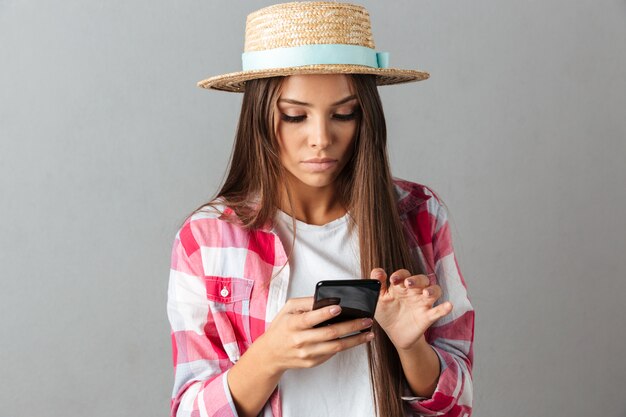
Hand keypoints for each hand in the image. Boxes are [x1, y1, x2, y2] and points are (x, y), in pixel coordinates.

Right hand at [258, 297, 374, 374]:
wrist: (271, 354)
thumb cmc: (281, 328)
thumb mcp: (288, 309)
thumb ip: (306, 302)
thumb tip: (327, 299)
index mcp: (293, 324)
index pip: (310, 319)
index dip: (325, 313)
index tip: (339, 308)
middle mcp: (300, 340)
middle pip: (330, 333)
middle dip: (351, 326)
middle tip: (366, 320)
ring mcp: (307, 353)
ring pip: (336, 347)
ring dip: (355, 339)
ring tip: (368, 333)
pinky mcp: (313, 362)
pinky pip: (332, 353)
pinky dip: (346, 346)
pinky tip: (356, 339)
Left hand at [371, 268, 452, 350]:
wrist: (394, 334)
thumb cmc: (387, 313)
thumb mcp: (379, 299)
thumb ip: (377, 285)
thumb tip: (378, 272)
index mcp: (401, 286)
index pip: (404, 274)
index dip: (400, 274)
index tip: (392, 280)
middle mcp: (414, 292)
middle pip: (421, 279)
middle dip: (416, 279)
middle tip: (408, 283)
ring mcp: (423, 303)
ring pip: (434, 290)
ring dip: (432, 290)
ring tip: (426, 293)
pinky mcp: (428, 316)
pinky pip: (439, 311)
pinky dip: (444, 308)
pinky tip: (448, 306)